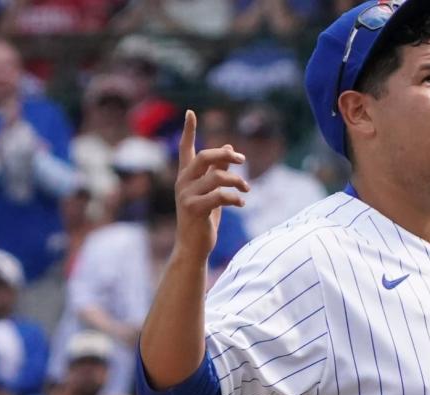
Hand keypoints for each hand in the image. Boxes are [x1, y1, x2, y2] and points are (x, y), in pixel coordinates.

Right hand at [173, 110, 248, 259]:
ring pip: (217, 177)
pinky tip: (242, 203)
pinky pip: (220, 196)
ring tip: (246, 189)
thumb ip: (218, 170)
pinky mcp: (193, 209)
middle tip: (242, 160)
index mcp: (186, 176)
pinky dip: (235, 198)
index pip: (186, 149)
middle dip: (226, 155)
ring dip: (237, 182)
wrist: (193, 246)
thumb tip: (229, 147)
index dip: (188, 131)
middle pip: (205, 157)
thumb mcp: (212, 191)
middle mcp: (182, 182)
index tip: (190, 112)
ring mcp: (186, 196)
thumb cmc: (204, 217)